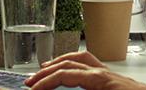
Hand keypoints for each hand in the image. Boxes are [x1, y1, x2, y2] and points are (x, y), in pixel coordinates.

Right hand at [24, 51, 145, 89]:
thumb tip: (66, 87)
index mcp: (101, 79)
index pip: (66, 74)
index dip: (46, 82)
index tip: (31, 89)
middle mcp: (105, 72)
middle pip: (70, 63)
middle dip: (48, 71)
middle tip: (31, 82)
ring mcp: (110, 74)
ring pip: (81, 60)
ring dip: (61, 63)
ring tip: (46, 70)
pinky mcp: (114, 80)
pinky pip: (91, 66)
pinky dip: (76, 65)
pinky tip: (72, 73)